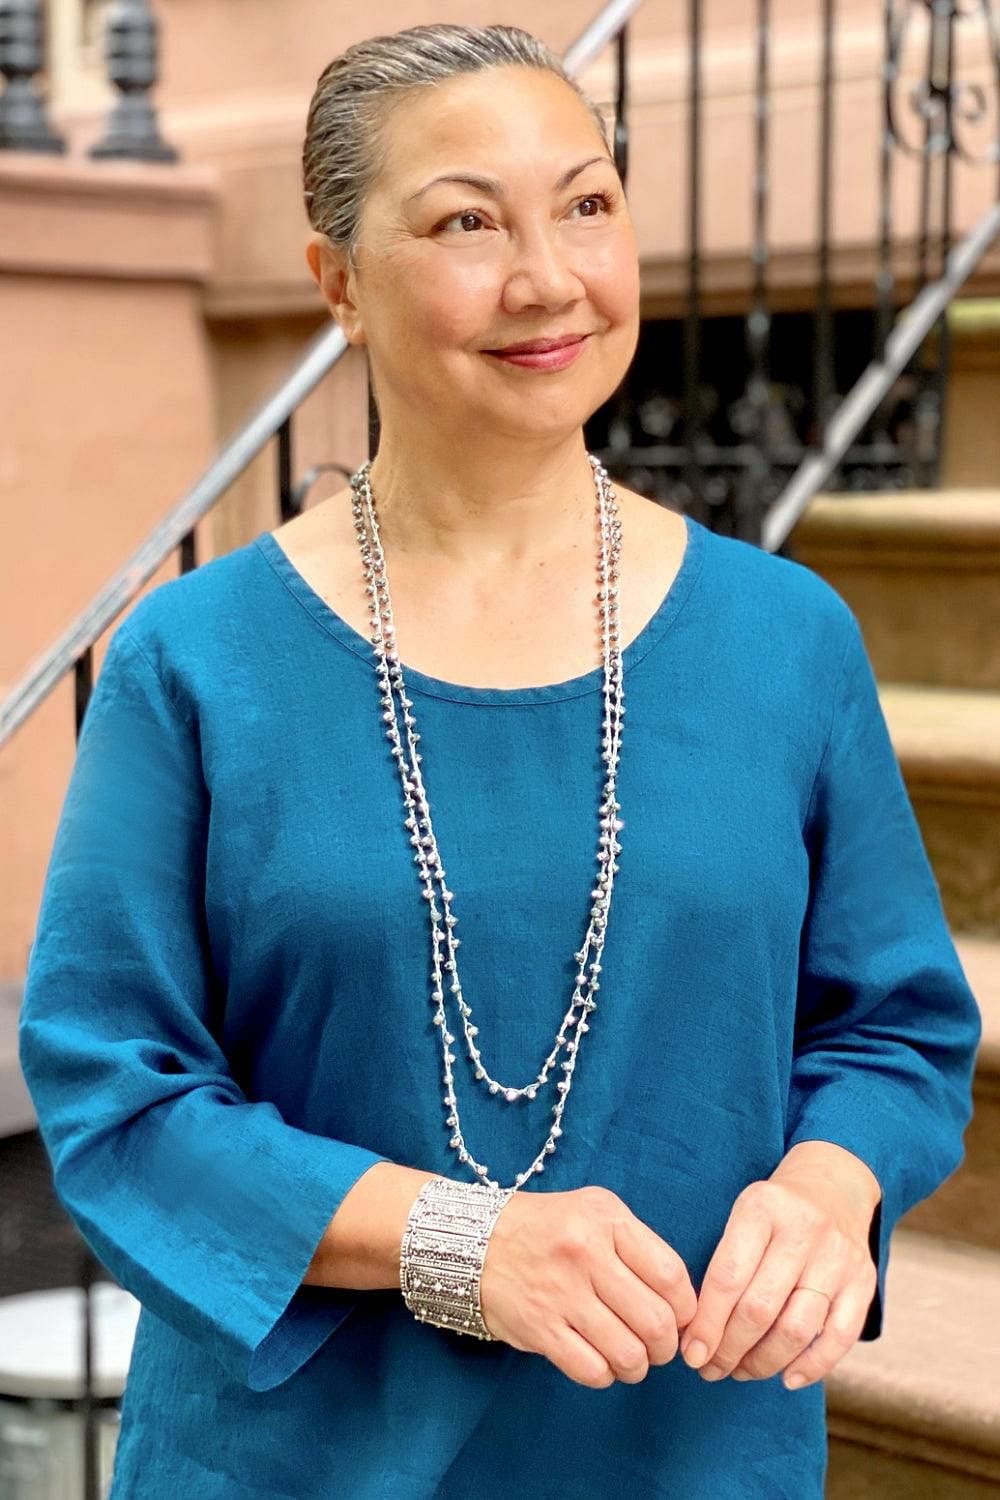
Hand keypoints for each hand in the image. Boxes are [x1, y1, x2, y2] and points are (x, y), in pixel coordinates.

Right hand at [480, 1184, 697, 1387]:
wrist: (474, 1241)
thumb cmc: (547, 1228)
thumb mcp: (595, 1211)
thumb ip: (638, 1245)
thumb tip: (682, 1302)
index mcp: (606, 1219)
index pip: (671, 1275)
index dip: (687, 1308)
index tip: (681, 1318)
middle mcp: (585, 1253)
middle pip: (656, 1321)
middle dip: (667, 1346)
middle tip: (659, 1346)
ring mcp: (560, 1293)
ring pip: (628, 1353)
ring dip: (639, 1366)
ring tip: (632, 1357)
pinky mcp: (539, 1328)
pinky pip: (592, 1370)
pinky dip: (606, 1376)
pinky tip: (602, 1362)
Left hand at [678, 1166, 878, 1390]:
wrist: (832, 1187)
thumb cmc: (773, 1214)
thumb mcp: (742, 1215)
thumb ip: (723, 1266)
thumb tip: (698, 1337)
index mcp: (762, 1207)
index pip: (728, 1277)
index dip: (707, 1324)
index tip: (692, 1354)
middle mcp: (803, 1229)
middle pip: (760, 1308)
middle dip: (730, 1349)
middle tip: (712, 1369)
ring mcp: (838, 1257)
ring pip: (797, 1329)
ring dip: (764, 1362)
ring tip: (742, 1371)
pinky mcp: (864, 1280)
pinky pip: (840, 1337)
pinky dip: (812, 1366)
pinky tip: (787, 1378)